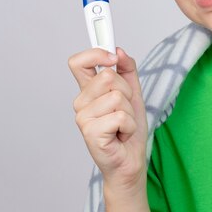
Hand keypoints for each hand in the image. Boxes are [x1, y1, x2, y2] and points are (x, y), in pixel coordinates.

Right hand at [69, 47, 147, 193]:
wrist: (130, 160)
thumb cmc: (128, 129)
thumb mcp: (133, 93)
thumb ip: (127, 69)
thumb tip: (119, 51)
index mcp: (88, 91)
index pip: (78, 62)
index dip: (95, 53)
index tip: (112, 56)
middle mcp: (81, 103)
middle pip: (107, 76)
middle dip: (126, 92)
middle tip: (125, 110)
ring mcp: (83, 118)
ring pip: (117, 96)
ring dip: (129, 112)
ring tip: (123, 125)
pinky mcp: (90, 132)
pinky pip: (120, 116)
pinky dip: (129, 125)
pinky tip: (121, 135)